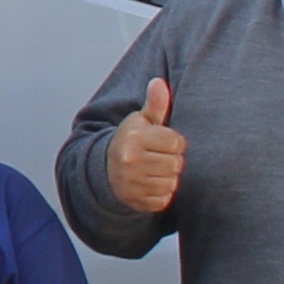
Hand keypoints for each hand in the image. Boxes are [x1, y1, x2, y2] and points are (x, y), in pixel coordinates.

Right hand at [103, 79, 185, 215]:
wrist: (106, 170)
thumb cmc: (131, 142)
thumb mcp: (141, 121)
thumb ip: (155, 104)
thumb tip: (159, 82)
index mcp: (134, 137)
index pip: (177, 143)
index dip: (173, 143)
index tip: (161, 142)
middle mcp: (130, 160)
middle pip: (176, 164)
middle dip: (171, 161)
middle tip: (156, 157)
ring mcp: (132, 183)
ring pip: (172, 183)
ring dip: (167, 178)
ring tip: (153, 170)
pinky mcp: (136, 201)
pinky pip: (164, 199)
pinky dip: (160, 194)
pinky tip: (149, 184)